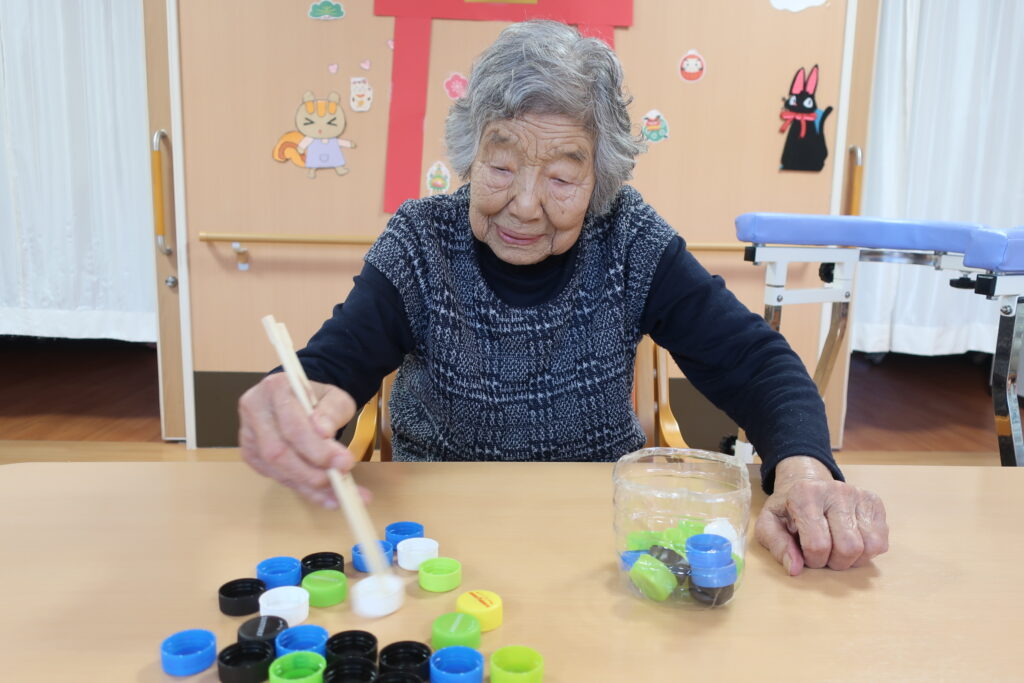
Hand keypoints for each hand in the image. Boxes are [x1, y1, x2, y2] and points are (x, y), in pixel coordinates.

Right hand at [238, 373, 357, 507]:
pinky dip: (303, 488)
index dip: (317, 449)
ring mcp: (248, 434)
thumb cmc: (318, 399)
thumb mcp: (335, 396)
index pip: (293, 426)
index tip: (345, 462)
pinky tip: (325, 495)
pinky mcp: (251, 454)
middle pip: (277, 452)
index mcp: (275, 388)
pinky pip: (276, 477)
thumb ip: (332, 412)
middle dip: (312, 473)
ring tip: (340, 494)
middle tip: (342, 482)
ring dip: (310, 486)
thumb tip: (323, 432)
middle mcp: (254, 410)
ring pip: (276, 469)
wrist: (300, 399)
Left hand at [755, 456, 888, 574]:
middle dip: (835, 562)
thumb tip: (795, 569)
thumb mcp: (769, 524)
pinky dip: (868, 552)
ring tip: (838, 549)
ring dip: (853, 559)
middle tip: (824, 555)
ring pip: (869, 547)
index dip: (813, 560)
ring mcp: (858, 495)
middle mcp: (835, 490)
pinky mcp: (874, 502)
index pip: (818, 545)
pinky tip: (852, 541)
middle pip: (849, 548)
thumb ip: (777, 545)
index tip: (806, 554)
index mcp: (804, 494)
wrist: (806, 483)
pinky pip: (881, 541)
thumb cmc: (787, 509)